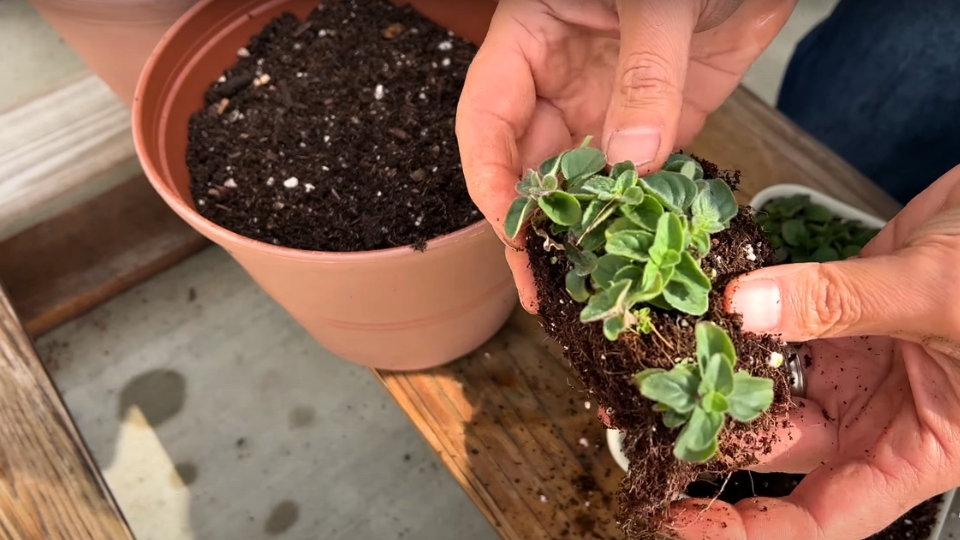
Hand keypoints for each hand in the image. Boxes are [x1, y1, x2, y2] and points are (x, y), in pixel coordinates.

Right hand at [456, 0, 796, 310]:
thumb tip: (632, 161)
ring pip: (583, 180)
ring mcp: (611, 105)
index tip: (515, 231)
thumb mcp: (659, 2)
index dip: (492, 179)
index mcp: (531, 42)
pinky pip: (641, 177)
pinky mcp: (661, 121)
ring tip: (586, 287)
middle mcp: (560, 81)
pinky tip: (638, 255)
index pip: (488, 121)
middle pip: (529, 164)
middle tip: (544, 285)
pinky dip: (639, 214)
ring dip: (584, 230)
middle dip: (534, 225)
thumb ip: (645, 74)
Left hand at [666, 165, 959, 538]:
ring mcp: (858, 360)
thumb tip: (746, 308)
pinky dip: (740, 310)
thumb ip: (843, 304)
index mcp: (919, 449)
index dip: (747, 530)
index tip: (675, 520)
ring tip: (654, 352)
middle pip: (779, 443)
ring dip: (716, 366)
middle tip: (639, 405)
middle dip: (709, 429)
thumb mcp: (941, 297)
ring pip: (769, 382)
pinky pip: (777, 319)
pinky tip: (696, 302)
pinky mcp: (841, 308)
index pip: (821, 516)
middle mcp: (880, 414)